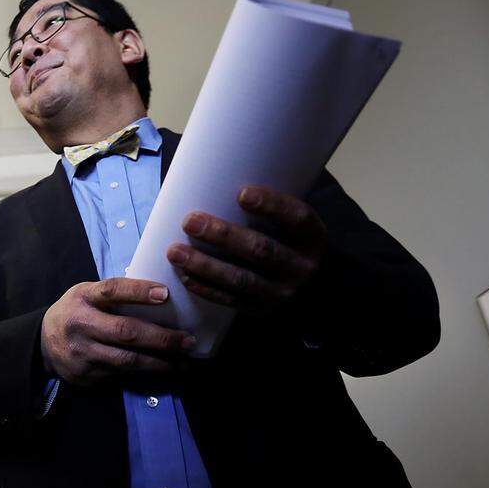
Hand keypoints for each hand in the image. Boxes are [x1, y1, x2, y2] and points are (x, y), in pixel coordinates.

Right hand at [40, 278, 194, 385]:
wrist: (42, 344)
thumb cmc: (75, 311)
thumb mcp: (86, 294)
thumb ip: (113, 294)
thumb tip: (160, 296)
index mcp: (83, 297)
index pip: (112, 291)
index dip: (138, 292)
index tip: (165, 293)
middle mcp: (82, 325)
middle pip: (126, 332)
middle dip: (161, 338)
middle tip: (187, 341)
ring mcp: (84, 353)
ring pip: (127, 360)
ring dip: (160, 362)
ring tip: (183, 361)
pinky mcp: (87, 375)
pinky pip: (121, 375)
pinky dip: (145, 373)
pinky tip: (163, 370)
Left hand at [166, 185, 325, 313]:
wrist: (309, 288)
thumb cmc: (286, 240)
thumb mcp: (291, 224)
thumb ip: (268, 207)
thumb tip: (218, 177)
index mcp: (313, 237)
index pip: (297, 218)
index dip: (272, 206)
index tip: (241, 193)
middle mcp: (302, 267)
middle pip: (261, 250)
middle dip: (222, 235)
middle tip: (189, 221)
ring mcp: (283, 292)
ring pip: (241, 279)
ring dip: (205, 265)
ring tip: (175, 251)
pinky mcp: (262, 310)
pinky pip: (231, 300)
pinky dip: (205, 287)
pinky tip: (184, 275)